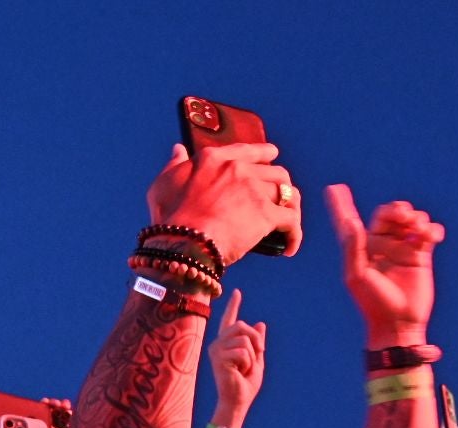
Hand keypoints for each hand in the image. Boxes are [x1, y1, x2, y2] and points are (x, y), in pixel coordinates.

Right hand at [150, 143, 302, 264]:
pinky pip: (291, 221)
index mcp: (213, 159)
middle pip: (273, 171)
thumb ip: (175, 165)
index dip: (264, 153)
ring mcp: (254, 190)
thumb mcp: (163, 185)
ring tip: (289, 222)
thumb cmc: (169, 219)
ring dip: (291, 208)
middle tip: (282, 199)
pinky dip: (294, 234)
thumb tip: (179, 149)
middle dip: (280, 185)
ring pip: (288, 193)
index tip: (273, 156)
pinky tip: (290, 247)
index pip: (247, 150)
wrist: (183, 244)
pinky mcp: (266, 215)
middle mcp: (237, 169)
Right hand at [207, 290, 265, 421]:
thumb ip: (257, 343)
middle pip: (242, 325)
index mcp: (228, 343)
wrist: (238, 401)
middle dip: (256, 340)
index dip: (233, 305)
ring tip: (244, 368)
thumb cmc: (245, 385)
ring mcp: (216, 349)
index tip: (237, 292)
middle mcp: (219, 343)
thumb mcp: (257, 360)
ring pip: (244, 339)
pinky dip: (247, 363)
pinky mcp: (218, 358)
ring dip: (252, 355)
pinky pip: (243, 352)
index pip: (230, 320)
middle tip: (257, 356)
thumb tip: (260, 323)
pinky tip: (239, 373)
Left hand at [326, 185, 443, 349]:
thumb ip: (353, 248)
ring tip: (419, 228)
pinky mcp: (421, 256)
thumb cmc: (373, 303)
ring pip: (409, 220)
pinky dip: (431, 229)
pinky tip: (431, 236)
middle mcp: (380, 245)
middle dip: (396, 210)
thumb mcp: (357, 276)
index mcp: (360, 248)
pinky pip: (428, 233)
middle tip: (403, 216)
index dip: (341, 205)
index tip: (334, 188)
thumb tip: (352, 222)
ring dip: (416, 217)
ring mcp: (402, 249)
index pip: (349, 221)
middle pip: (388, 214)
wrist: (399, 323)